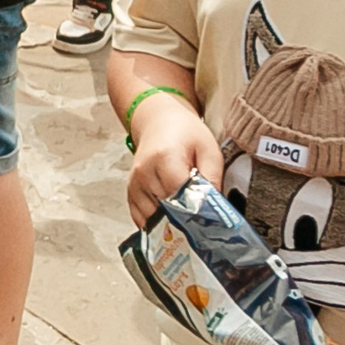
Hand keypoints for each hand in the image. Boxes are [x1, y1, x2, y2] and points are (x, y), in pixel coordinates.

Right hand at [123, 92, 222, 226]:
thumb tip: (214, 208)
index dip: (195, 208)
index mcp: (164, 157)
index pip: (179, 195)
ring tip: (184, 213)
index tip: (209, 214)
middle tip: (201, 220)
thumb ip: (213, 178)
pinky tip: (169, 217)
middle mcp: (144, 172)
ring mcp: (134, 183)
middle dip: (185, 218)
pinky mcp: (130, 191)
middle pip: (166, 209)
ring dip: (170, 221)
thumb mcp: (209, 149)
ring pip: (154, 217)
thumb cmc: (186, 134)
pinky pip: (141, 218)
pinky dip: (156, 222)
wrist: (159, 122)